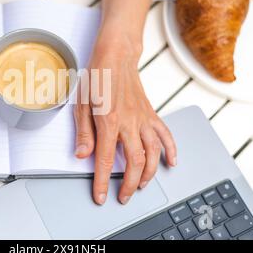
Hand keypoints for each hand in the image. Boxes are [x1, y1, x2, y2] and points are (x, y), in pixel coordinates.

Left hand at [73, 26, 176, 204]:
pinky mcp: (151, 113)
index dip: (103, 182)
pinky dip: (171, 150)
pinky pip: (165, 134)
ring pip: (153, 153)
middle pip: (135, 162)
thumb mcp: (81, 104)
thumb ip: (84, 132)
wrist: (116, 55)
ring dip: (149, 173)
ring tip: (142, 185)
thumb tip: (82, 155)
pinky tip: (170, 162)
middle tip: (124, 197)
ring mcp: (143, 119)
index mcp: (108, 122)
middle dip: (130, 185)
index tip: (101, 197)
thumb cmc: (96, 76)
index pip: (106, 160)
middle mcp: (129, 123)